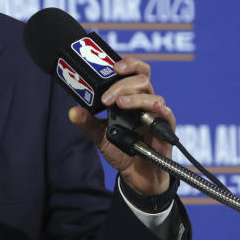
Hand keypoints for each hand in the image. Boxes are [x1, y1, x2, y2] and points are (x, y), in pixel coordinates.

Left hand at [67, 57, 176, 196]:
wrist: (136, 175)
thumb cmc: (122, 150)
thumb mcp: (100, 136)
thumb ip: (88, 123)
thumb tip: (72, 111)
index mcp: (132, 98)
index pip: (135, 72)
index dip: (128, 64)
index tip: (114, 68)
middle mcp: (145, 102)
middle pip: (143, 79)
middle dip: (123, 84)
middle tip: (107, 98)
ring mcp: (156, 115)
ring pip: (153, 95)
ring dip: (135, 97)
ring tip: (119, 104)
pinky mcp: (166, 129)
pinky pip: (167, 115)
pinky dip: (158, 110)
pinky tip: (149, 111)